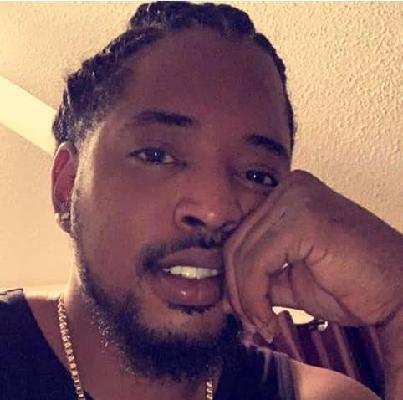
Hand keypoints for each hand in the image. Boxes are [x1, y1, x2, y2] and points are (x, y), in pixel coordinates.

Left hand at [223, 170, 402, 341]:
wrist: (400, 293)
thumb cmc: (351, 285)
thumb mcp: (291, 280)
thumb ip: (259, 280)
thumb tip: (225, 297)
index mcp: (287, 196)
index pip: (241, 235)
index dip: (234, 277)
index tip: (242, 310)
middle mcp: (290, 188)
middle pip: (236, 243)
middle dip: (237, 291)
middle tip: (251, 323)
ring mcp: (296, 198)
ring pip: (242, 254)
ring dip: (245, 298)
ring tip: (262, 325)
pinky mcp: (304, 218)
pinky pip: (257, 261)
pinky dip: (255, 296)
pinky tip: (269, 318)